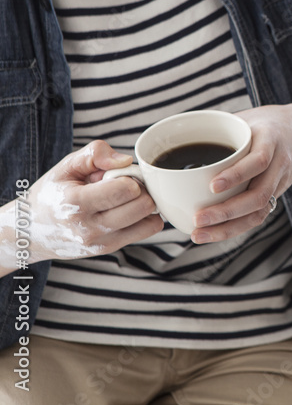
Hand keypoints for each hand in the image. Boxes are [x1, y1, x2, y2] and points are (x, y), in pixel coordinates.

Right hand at [7, 141, 162, 267]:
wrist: (30, 232)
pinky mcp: (109, 249)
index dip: (130, 177)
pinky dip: (145, 217)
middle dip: (141, 189)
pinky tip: (126, 210)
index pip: (125, 190)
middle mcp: (89, 228)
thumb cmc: (52, 195)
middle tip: (125, 185)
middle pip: (142, 205)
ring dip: (145, 204)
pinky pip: (147, 230)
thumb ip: (95, 154)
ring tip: (124, 198)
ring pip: (149, 220)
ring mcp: (100, 243)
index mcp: (75, 204)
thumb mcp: (66, 166)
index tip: (120, 174)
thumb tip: (126, 161)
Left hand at [190, 104, 291, 243]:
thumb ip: (218, 126)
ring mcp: (280, 182)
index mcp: (271, 139)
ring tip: (199, 233)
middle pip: (259, 194)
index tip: (212, 186)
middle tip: (197, 218)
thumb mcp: (247, 117)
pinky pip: (259, 215)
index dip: (237, 175)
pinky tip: (213, 233)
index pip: (258, 160)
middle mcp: (280, 163)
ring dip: (229, 227)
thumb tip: (172, 135)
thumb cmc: (268, 122)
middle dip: (227, 211)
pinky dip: (236, 227)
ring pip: (260, 211)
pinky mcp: (277, 194)